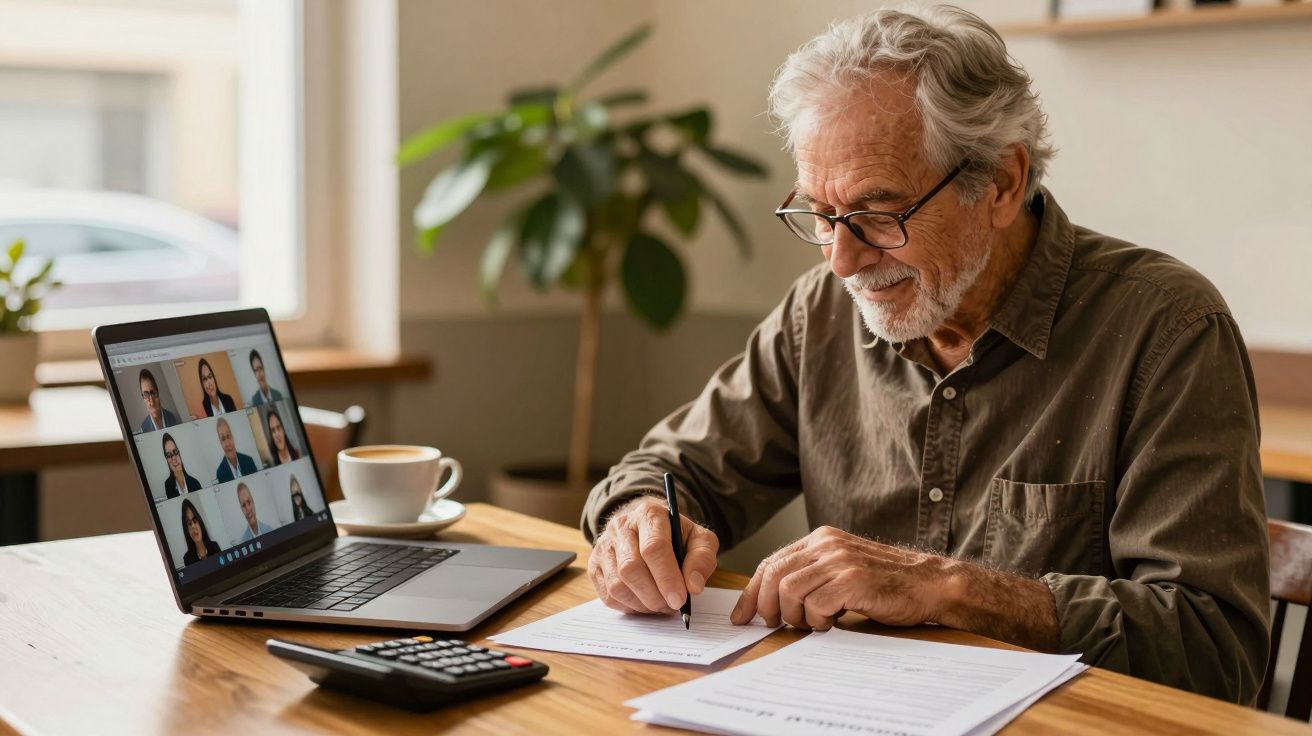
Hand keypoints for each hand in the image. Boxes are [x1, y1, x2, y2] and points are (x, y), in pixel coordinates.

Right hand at [588, 495, 719, 613]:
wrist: (647, 529)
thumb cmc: (675, 537)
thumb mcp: (698, 539)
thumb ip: (702, 559)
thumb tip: (693, 586)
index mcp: (649, 514)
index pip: (654, 547)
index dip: (667, 577)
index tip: (680, 599)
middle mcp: (621, 526)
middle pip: (631, 568)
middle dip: (654, 595)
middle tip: (671, 606)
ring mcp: (604, 546)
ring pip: (617, 585)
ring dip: (642, 604)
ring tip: (660, 605)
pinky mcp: (595, 565)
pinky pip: (607, 595)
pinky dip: (629, 607)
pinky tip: (644, 602)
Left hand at [730, 526, 950, 629]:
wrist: (929, 584)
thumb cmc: (886, 584)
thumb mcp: (842, 570)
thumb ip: (812, 576)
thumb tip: (771, 600)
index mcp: (821, 539)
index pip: (772, 562)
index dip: (752, 592)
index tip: (743, 616)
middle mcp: (827, 544)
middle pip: (774, 575)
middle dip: (766, 606)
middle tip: (775, 625)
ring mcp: (840, 561)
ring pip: (789, 590)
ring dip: (794, 616)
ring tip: (812, 624)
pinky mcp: (853, 580)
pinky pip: (815, 604)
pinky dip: (817, 621)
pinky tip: (833, 623)